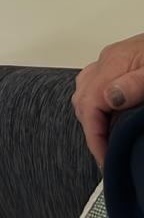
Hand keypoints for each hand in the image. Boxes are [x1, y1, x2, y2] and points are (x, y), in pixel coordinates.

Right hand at [72, 34, 143, 165]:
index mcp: (114, 63)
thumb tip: (111, 98)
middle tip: (107, 155)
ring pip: (85, 90)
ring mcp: (111, 59)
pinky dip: (96, 104)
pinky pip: (95, 83)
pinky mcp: (119, 62)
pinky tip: (111, 115)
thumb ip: (135, 84)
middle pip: (82, 98)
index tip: (104, 158)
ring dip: (91, 117)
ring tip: (107, 139)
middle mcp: (107, 60)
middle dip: (91, 130)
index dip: (94, 136)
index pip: (89, 103)